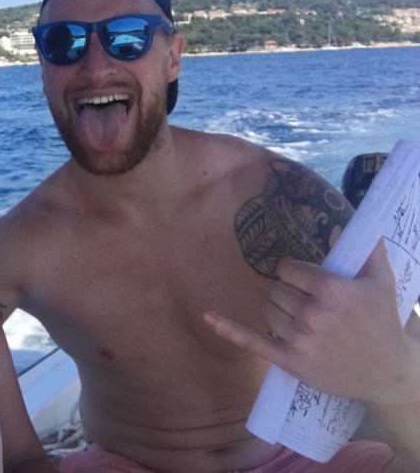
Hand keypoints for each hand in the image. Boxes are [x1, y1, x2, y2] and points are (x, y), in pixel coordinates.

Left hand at [204, 241, 419, 404]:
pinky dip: (227, 328)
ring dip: (279, 311)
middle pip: (276, 289)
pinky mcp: (290, 361)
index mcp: (331, 289)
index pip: (288, 268)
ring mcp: (300, 340)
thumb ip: (364, 247)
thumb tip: (343, 221)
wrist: (387, 373)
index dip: (296, 273)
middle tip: (313, 305)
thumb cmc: (381, 322)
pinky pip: (251, 340)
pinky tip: (207, 316)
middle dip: (291, 293)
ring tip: (305, 321)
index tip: (309, 281)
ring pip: (267, 310)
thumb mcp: (380, 280)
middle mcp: (313, 314)